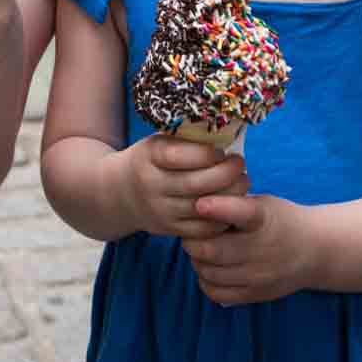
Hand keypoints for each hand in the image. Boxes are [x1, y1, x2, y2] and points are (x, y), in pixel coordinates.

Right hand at [113, 133, 250, 239]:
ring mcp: (160, 210)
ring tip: (242, 182)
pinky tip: (231, 203)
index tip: (223, 149)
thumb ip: (185, 140)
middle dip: (227, 174)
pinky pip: (203, 229)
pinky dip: (223, 217)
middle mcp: (151, 185)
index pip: (179, 156)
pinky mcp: (169, 229)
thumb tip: (226, 131)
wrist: (119, 192)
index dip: (206, 153)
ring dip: (231, 195)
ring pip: (204, 207)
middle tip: (240, 165)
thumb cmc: (149, 160)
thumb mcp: (157, 143)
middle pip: (196, 184)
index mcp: (148, 157)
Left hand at [183, 192, 312, 305]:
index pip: (240, 213)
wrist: (315, 251)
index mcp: (263, 219)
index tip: (200, 204)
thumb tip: (192, 205)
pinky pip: (218, 293)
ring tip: (201, 251)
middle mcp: (262, 249)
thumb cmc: (280, 221)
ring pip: (210, 272)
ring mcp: (259, 275)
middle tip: (190, 234)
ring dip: (197, 261)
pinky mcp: (256, 294)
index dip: (217, 208)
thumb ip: (231, 204)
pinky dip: (206, 281)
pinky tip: (210, 269)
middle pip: (213, 249)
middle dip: (192, 241)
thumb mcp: (262, 203)